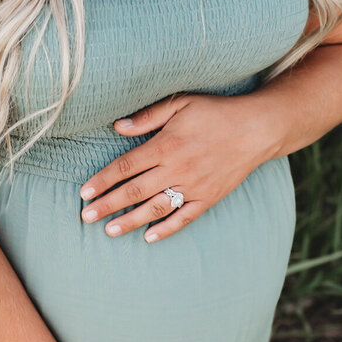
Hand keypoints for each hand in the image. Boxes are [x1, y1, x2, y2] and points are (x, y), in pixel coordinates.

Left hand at [78, 92, 284, 242]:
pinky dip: (167, 229)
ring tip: (109, 231)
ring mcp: (193, 186)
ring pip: (156, 208)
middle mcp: (177, 169)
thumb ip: (148, 116)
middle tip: (85, 217)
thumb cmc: (216, 113)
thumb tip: (117, 126)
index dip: (102, 180)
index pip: (125, 166)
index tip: (84, 193)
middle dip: (108, 205)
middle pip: (134, 191)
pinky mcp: (209, 197)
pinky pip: (185, 217)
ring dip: (130, 221)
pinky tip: (149, 238)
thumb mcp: (181, 103)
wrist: (257, 129)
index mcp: (166, 145)